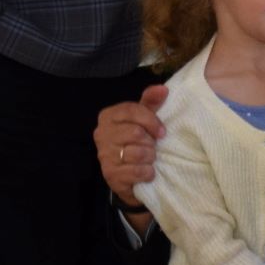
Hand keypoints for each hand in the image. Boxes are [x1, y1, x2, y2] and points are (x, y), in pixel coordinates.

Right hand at [95, 85, 167, 200]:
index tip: (162, 132)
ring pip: (137, 153)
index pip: (131, 110)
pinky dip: (147, 172)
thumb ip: (151, 102)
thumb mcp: (143, 118)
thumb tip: (163, 89)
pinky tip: (146, 171)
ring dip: (150, 157)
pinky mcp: (110, 175)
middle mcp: (101, 134)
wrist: (127, 174)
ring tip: (149, 159)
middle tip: (152, 147)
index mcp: (108, 116)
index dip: (151, 121)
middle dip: (150, 142)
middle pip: (136, 132)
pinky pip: (137, 171)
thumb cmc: (136, 141)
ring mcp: (104, 156)